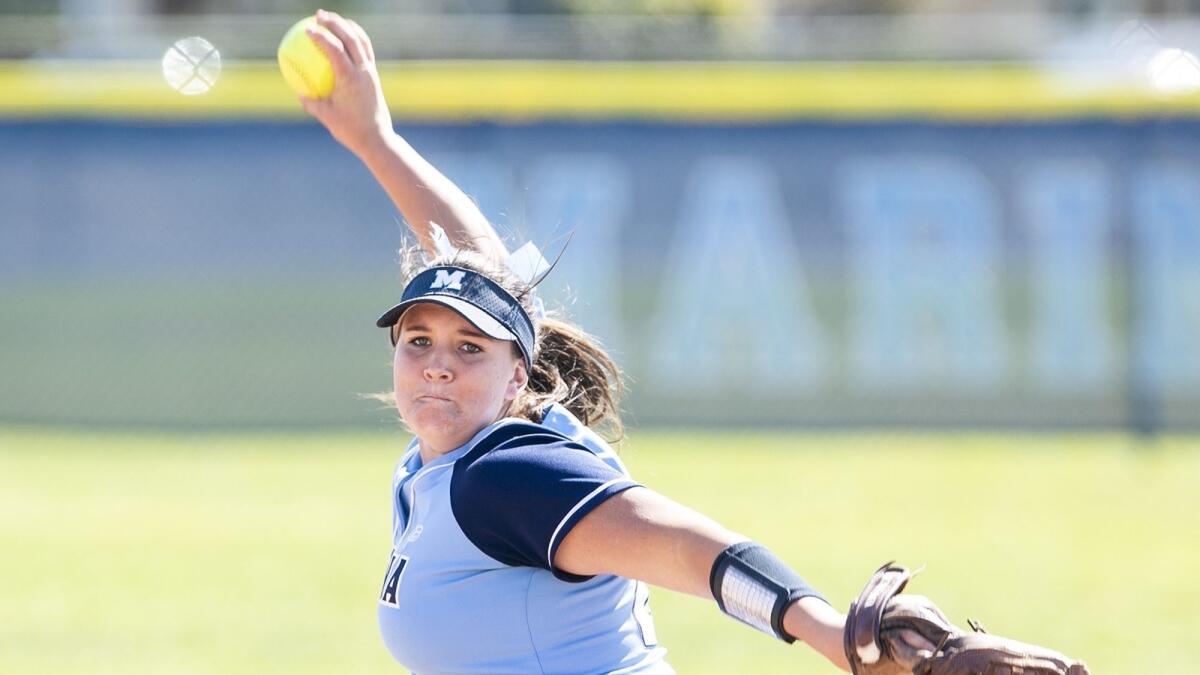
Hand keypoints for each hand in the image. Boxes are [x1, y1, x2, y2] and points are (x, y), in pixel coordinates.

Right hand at [300, 9, 394, 157]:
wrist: (377, 138)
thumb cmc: (349, 130)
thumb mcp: (325, 116)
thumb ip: (309, 101)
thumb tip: (295, 88)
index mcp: (350, 79)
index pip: (335, 50)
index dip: (321, 36)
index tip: (307, 28)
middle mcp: (363, 72)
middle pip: (351, 38)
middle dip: (335, 22)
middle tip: (319, 14)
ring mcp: (371, 72)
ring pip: (362, 41)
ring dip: (347, 26)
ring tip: (333, 18)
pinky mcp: (374, 75)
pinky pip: (365, 50)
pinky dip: (356, 38)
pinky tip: (345, 35)